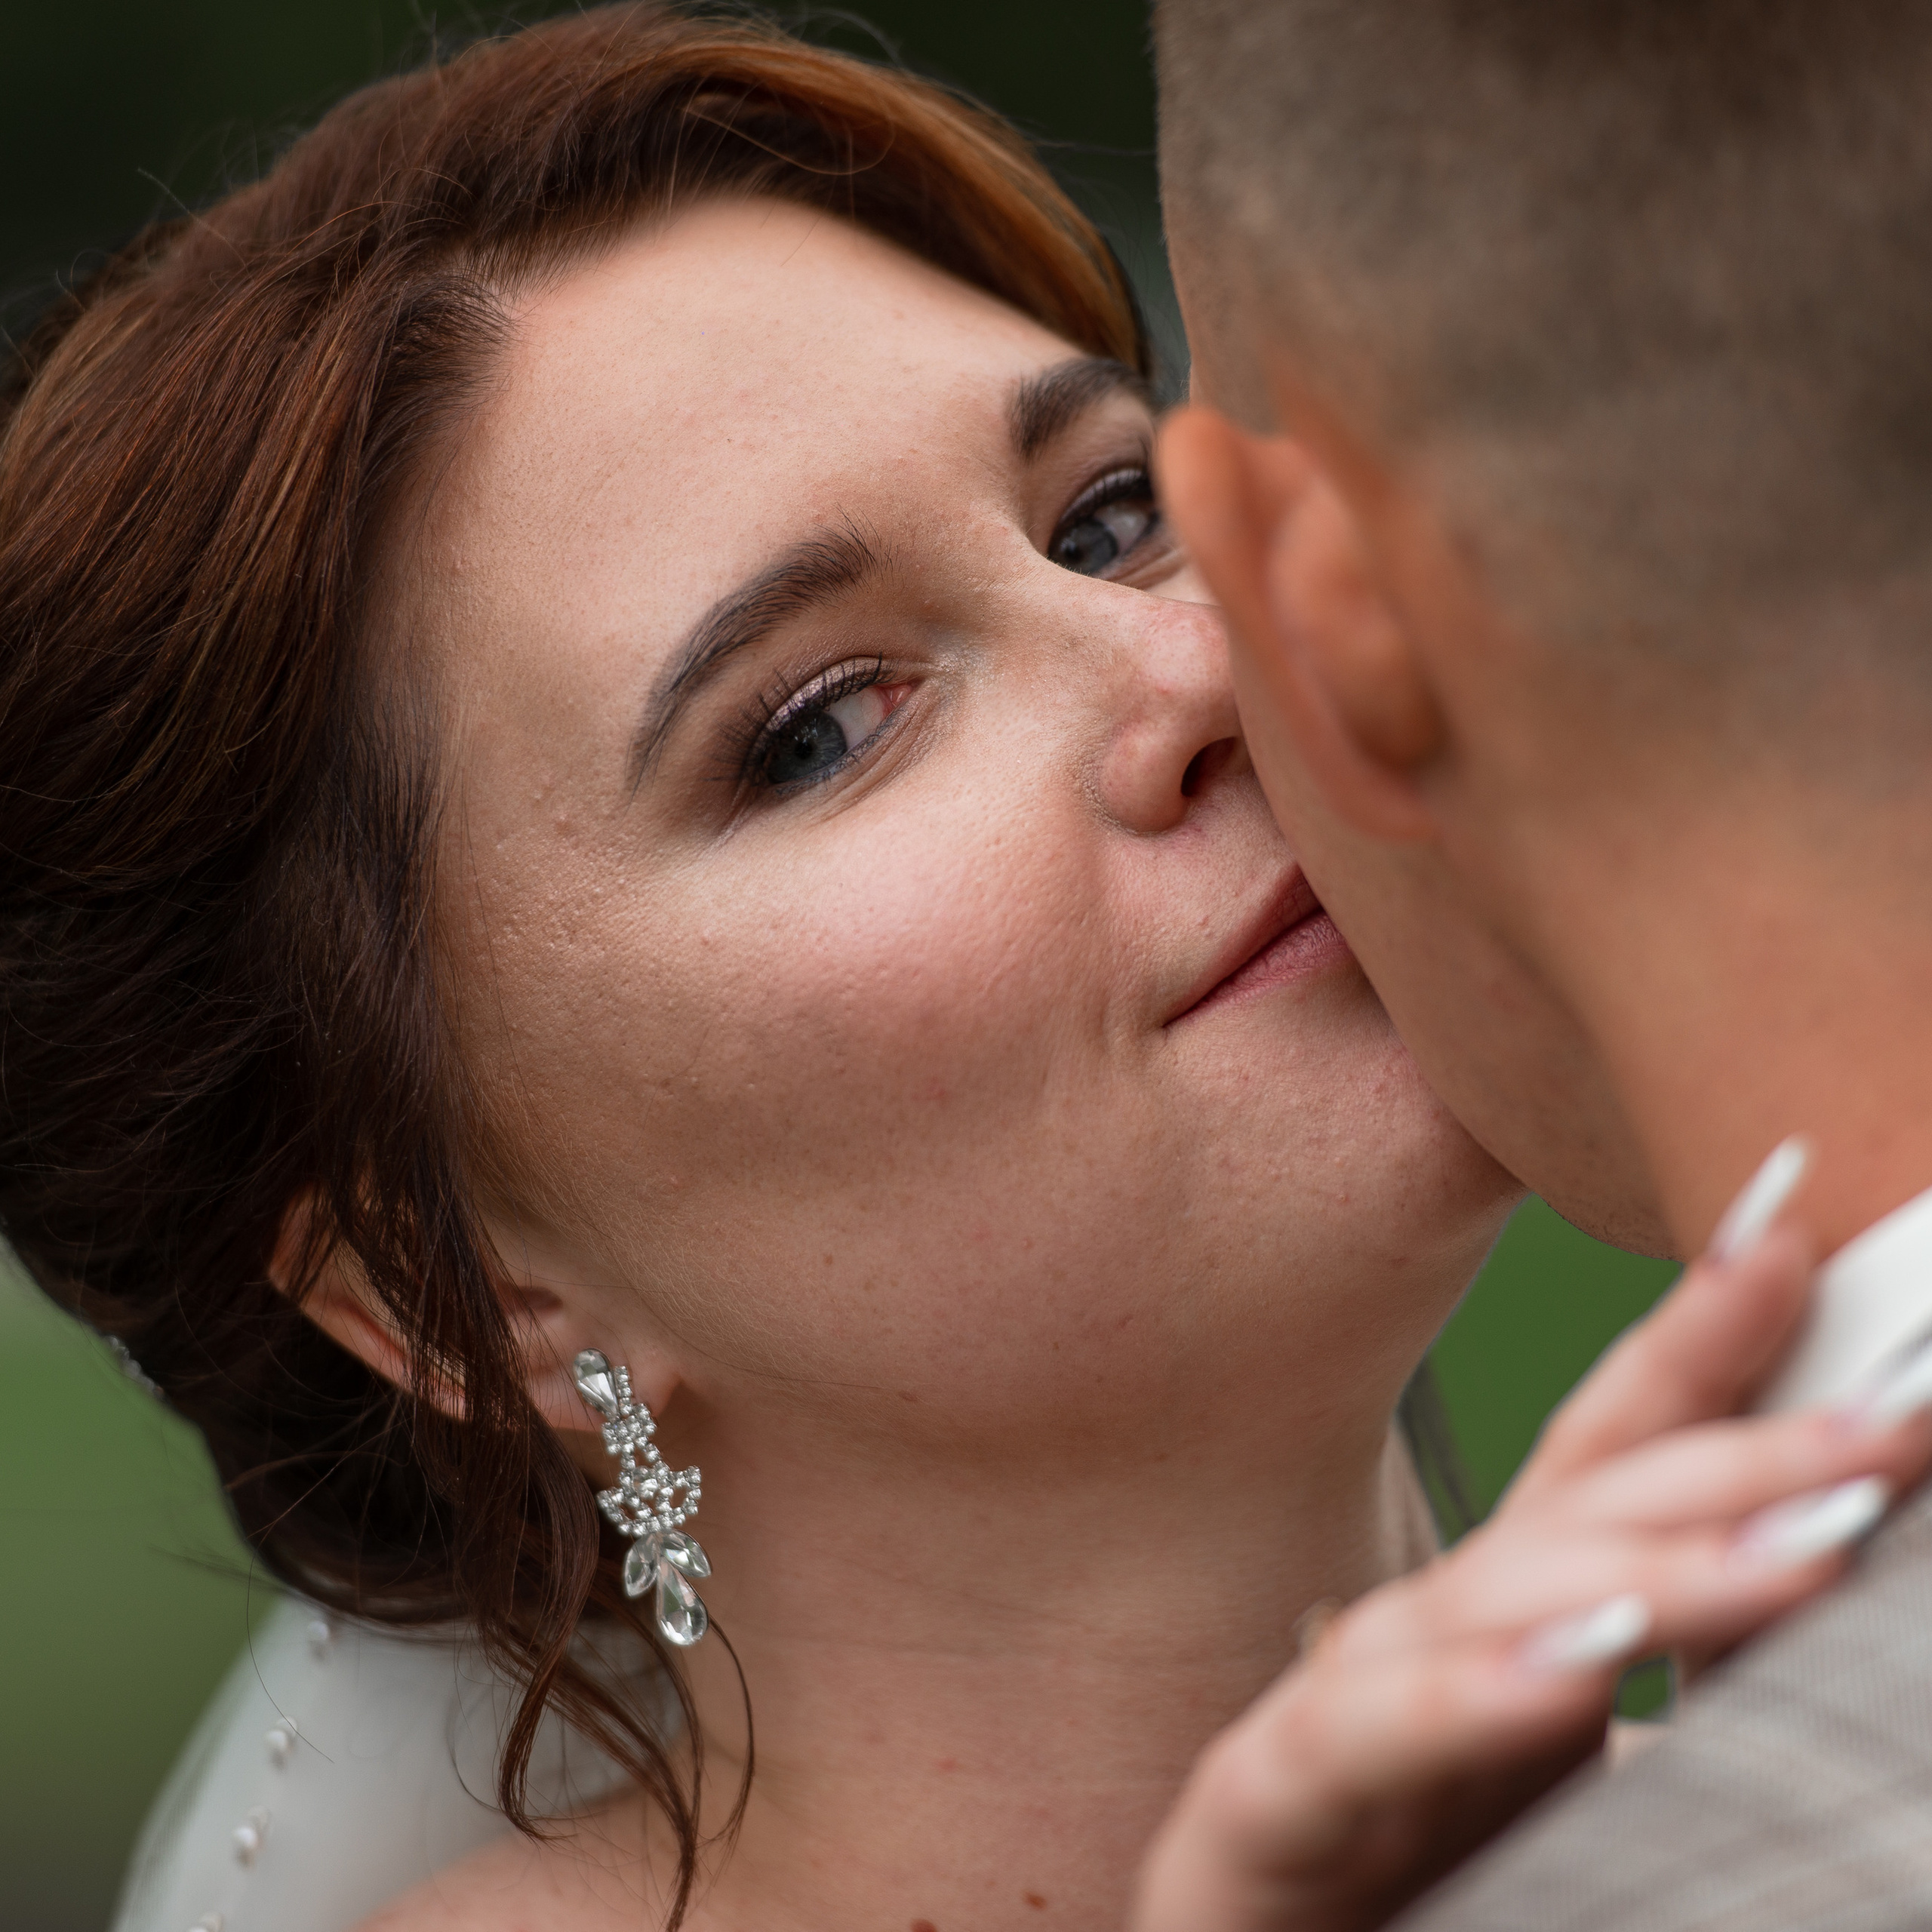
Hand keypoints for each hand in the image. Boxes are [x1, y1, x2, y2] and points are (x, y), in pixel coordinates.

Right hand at [1131, 1221, 1931, 1931]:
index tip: (1794, 1229)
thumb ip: (1706, 1703)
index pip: (1614, 1453)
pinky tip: (1581, 1666)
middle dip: (1738, 1454)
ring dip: (1652, 1568)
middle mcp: (1432, 1636)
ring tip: (1806, 1550)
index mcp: (1519, 1622)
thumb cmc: (1434, 1896)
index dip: (1702, 1341)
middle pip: (1581, 1510)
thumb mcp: (1597, 1787)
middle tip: (1894, 1414)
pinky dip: (1470, 1694)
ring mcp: (1342, 1703)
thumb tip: (1855, 1603)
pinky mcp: (1263, 1800)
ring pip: (1489, 1601)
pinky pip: (1365, 1734)